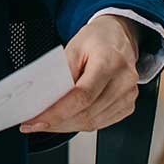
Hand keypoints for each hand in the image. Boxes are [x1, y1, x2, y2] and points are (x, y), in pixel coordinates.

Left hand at [19, 14, 139, 133]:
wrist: (118, 37)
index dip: (58, 112)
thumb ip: (62, 72)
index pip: (82, 96)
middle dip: (57, 122)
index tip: (37, 119)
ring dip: (66, 126)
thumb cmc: (96, 40)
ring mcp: (128, 96)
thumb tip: (47, 98)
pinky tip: (66, 120)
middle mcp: (123, 81)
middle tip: (35, 123)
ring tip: (47, 122)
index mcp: (109, 62)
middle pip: (87, 113)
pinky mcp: (127, 106)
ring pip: (93, 123)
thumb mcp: (74, 46)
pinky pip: (101, 123)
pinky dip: (80, 124)